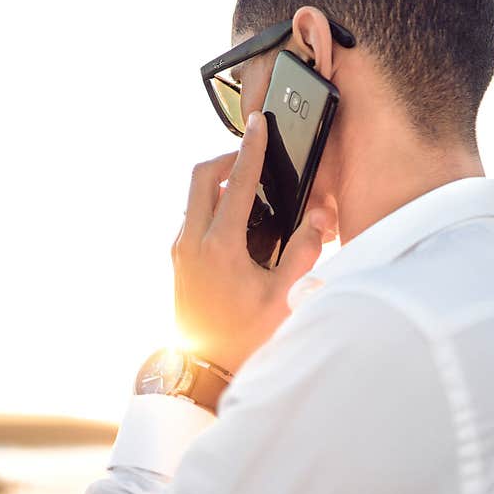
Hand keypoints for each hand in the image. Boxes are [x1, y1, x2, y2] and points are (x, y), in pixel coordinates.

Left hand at [171, 111, 336, 375]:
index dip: (251, 149)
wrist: (204, 369)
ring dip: (217, 182)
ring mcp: (180, 250)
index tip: (258, 124)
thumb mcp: (284, 297)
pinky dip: (211, 204)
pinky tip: (236, 221)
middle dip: (226, 159)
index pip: (236, 183)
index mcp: (219, 247)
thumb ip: (304, 252)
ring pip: (193, 196)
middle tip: (251, 158)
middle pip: (200, 177)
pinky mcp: (177, 260)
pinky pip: (192, 216)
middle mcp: (191, 242)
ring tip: (249, 190)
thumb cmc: (243, 337)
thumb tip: (316, 217)